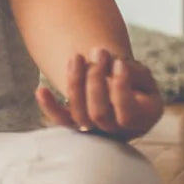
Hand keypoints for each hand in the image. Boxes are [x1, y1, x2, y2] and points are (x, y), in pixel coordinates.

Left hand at [35, 47, 163, 142]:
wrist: (122, 90)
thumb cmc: (135, 81)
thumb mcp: (142, 75)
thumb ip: (133, 72)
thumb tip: (114, 64)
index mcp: (142, 119)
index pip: (126, 112)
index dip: (120, 87)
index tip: (119, 62)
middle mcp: (119, 131)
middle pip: (98, 113)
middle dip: (95, 79)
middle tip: (98, 52)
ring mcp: (96, 130)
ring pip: (79, 115)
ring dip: (74, 82)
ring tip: (76, 57)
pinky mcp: (77, 125)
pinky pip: (62, 121)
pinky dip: (50, 107)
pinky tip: (41, 90)